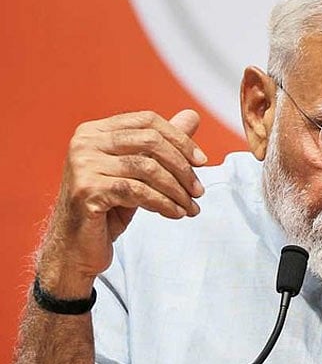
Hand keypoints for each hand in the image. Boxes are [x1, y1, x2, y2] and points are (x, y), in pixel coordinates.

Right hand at [38, 110, 206, 290]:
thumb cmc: (109, 207)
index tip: (202, 162)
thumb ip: (162, 145)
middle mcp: (85, 141)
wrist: (76, 246)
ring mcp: (83, 165)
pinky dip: (163, 203)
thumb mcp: (138, 173)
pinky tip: (175, 213)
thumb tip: (192, 116)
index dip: (180, 139)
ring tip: (191, 207)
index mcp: (96, 130)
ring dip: (176, 190)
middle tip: (199, 190)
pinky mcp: (86, 190)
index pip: (148, 121)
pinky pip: (138, 192)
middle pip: (150, 141)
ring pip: (147, 168)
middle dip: (182, 166)